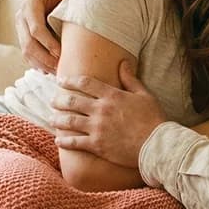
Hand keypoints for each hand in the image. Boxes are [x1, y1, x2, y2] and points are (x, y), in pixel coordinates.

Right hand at [16, 0, 70, 73]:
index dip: (48, 43)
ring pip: (27, 53)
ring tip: (58, 72)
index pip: (36, 30)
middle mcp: (21, 19)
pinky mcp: (24, 38)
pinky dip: (38, 65)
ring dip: (41, 65)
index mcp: (29, 7)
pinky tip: (50, 71)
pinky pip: (28, 56)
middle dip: (45, 59)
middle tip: (60, 68)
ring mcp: (21, 30)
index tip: (62, 53)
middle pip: (29, 45)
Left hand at [49, 61, 163, 167]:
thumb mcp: (144, 95)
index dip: (70, 81)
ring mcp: (97, 128)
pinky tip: (58, 140)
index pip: (85, 83)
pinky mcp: (97, 145)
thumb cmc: (153, 119)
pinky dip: (64, 141)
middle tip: (52, 100)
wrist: (157, 144)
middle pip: (72, 101)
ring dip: (57, 119)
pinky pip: (75, 142)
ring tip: (51, 119)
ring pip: (69, 121)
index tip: (61, 81)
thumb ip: (130, 79)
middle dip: (59, 100)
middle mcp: (101, 110)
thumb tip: (123, 63)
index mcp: (112, 95)